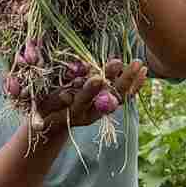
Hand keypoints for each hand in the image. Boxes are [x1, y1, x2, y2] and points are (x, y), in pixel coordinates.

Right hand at [15, 58, 146, 131]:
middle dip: (113, 80)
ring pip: (119, 96)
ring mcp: (100, 109)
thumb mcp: (41, 111)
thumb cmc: (43, 113)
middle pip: (105, 97)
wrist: (54, 123)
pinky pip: (125, 96)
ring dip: (129, 80)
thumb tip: (57, 104)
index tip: (97, 78)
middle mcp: (90, 112)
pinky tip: (144, 71)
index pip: (83, 101)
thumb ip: (47, 108)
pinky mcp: (107, 105)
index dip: (90, 91)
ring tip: (138, 64)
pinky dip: (135, 85)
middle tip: (120, 62)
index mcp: (73, 112)